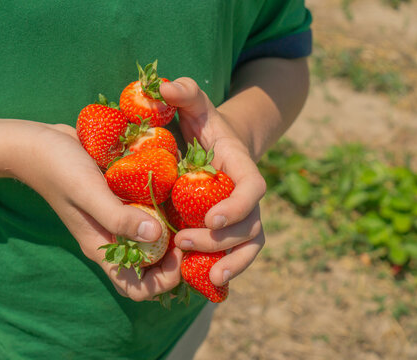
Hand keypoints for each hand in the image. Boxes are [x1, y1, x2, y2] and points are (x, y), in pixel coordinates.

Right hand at [11, 123, 181, 300]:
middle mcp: (113, 238)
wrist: (40, 143)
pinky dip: (164, 207)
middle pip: (151, 267)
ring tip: (189, 210)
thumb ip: (118, 217)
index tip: (179, 252)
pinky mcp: (123, 199)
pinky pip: (148, 211)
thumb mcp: (88, 193)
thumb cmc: (59, 169)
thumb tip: (156, 236)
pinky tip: (177, 188)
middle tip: (190, 230)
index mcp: (102, 248)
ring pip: (153, 239)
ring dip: (173, 231)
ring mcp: (118, 219)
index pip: (136, 287)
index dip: (163, 280)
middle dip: (175, 258)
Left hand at [160, 78, 266, 286]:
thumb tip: (164, 87)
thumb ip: (184, 93)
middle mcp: (245, 195)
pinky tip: (204, 281)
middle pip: (249, 224)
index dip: (238, 205)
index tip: (213, 216)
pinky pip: (233, 253)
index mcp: (240, 166)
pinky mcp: (226, 229)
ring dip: (231, 263)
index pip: (253, 187)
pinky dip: (225, 268)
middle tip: (185, 242)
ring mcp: (238, 215)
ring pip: (247, 245)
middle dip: (222, 239)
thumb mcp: (193, 105)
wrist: (210, 146)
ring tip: (206, 277)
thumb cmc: (200, 126)